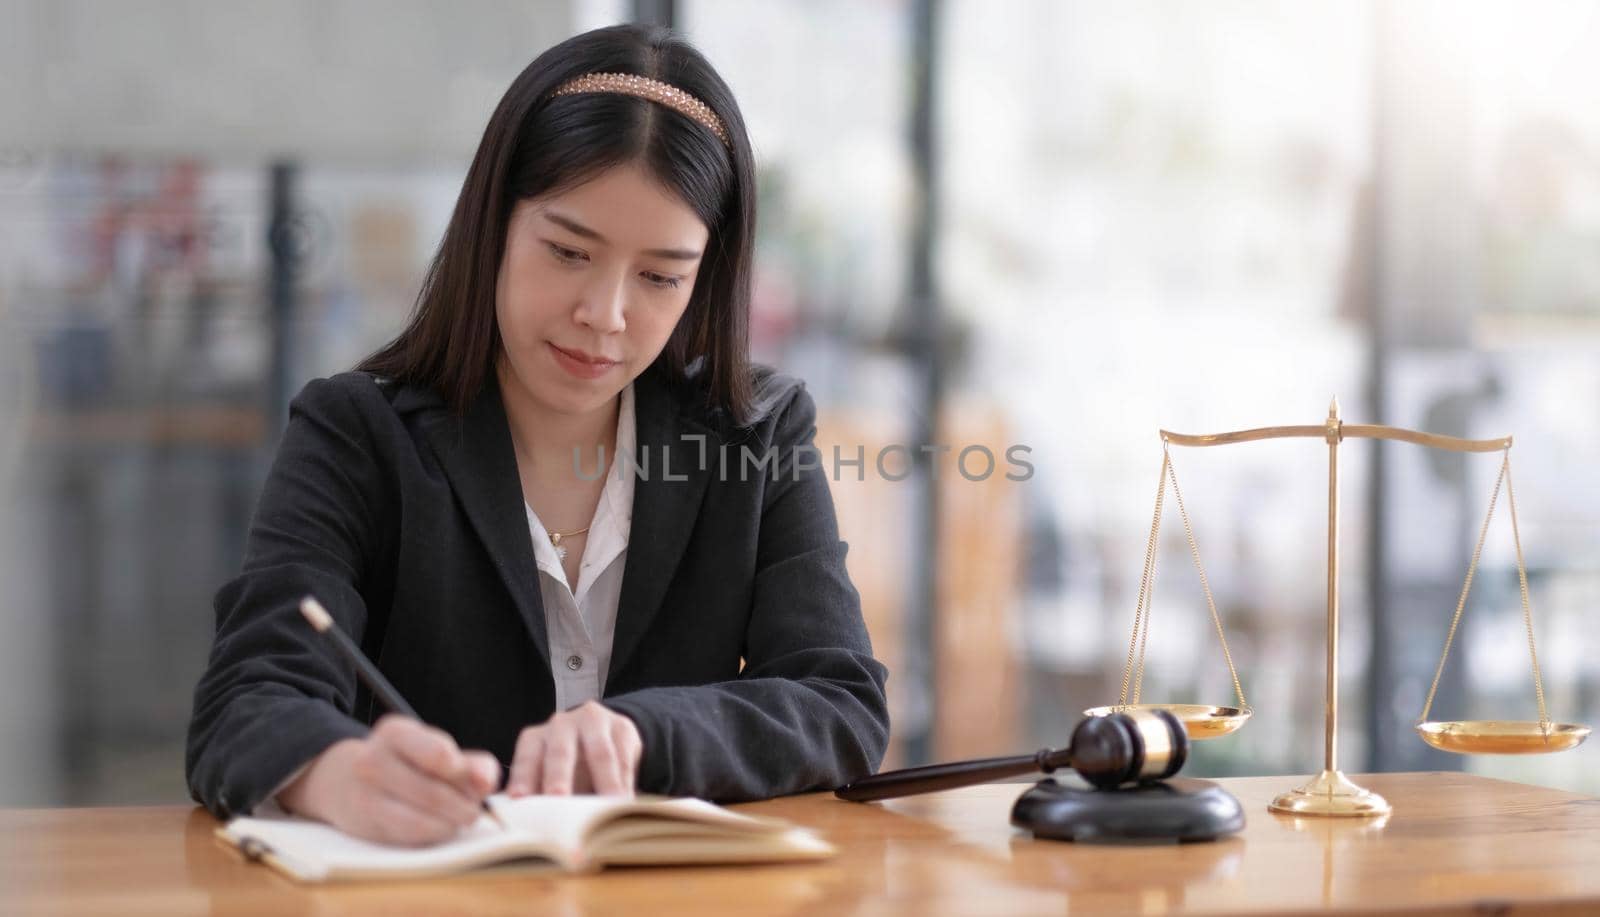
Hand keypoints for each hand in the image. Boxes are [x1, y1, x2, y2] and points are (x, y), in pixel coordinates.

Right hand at [278, 715, 500, 846]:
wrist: (348, 781)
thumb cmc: (408, 764)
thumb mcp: (438, 752)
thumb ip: (472, 764)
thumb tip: (486, 782)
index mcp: (395, 732)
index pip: (439, 755)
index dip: (466, 776)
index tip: (480, 786)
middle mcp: (374, 759)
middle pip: (434, 792)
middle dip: (464, 806)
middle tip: (473, 810)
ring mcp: (365, 793)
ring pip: (421, 818)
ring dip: (451, 823)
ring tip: (459, 818)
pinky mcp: (366, 822)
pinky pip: (409, 834)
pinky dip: (434, 833)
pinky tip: (440, 827)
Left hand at [507, 701, 641, 796]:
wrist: (605, 738)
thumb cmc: (569, 767)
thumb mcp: (549, 778)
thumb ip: (539, 797)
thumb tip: (527, 829)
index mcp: (536, 739)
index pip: (527, 758)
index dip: (523, 777)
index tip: (519, 798)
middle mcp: (561, 725)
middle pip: (560, 752)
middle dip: (559, 776)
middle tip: (558, 798)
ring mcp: (592, 722)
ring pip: (599, 753)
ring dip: (605, 782)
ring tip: (609, 805)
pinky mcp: (621, 727)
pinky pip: (623, 756)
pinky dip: (625, 781)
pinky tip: (627, 800)